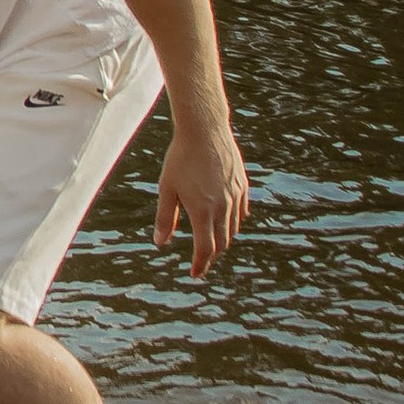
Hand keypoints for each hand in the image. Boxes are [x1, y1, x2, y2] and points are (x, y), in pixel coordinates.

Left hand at [156, 117, 249, 275]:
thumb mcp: (167, 188)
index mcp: (203, 210)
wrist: (205, 130)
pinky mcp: (242, 186)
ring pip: (232, 229)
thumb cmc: (180, 158)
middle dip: (211, 256)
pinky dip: (234, 223)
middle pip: (221, 243)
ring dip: (222, 240)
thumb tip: (161, 243)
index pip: (205, 248)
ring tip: (211, 243)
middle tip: (202, 262)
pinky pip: (241, 212)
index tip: (195, 273)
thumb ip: (165, 218)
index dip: (200, 264)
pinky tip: (226, 222)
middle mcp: (223, 207)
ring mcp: (235, 196)